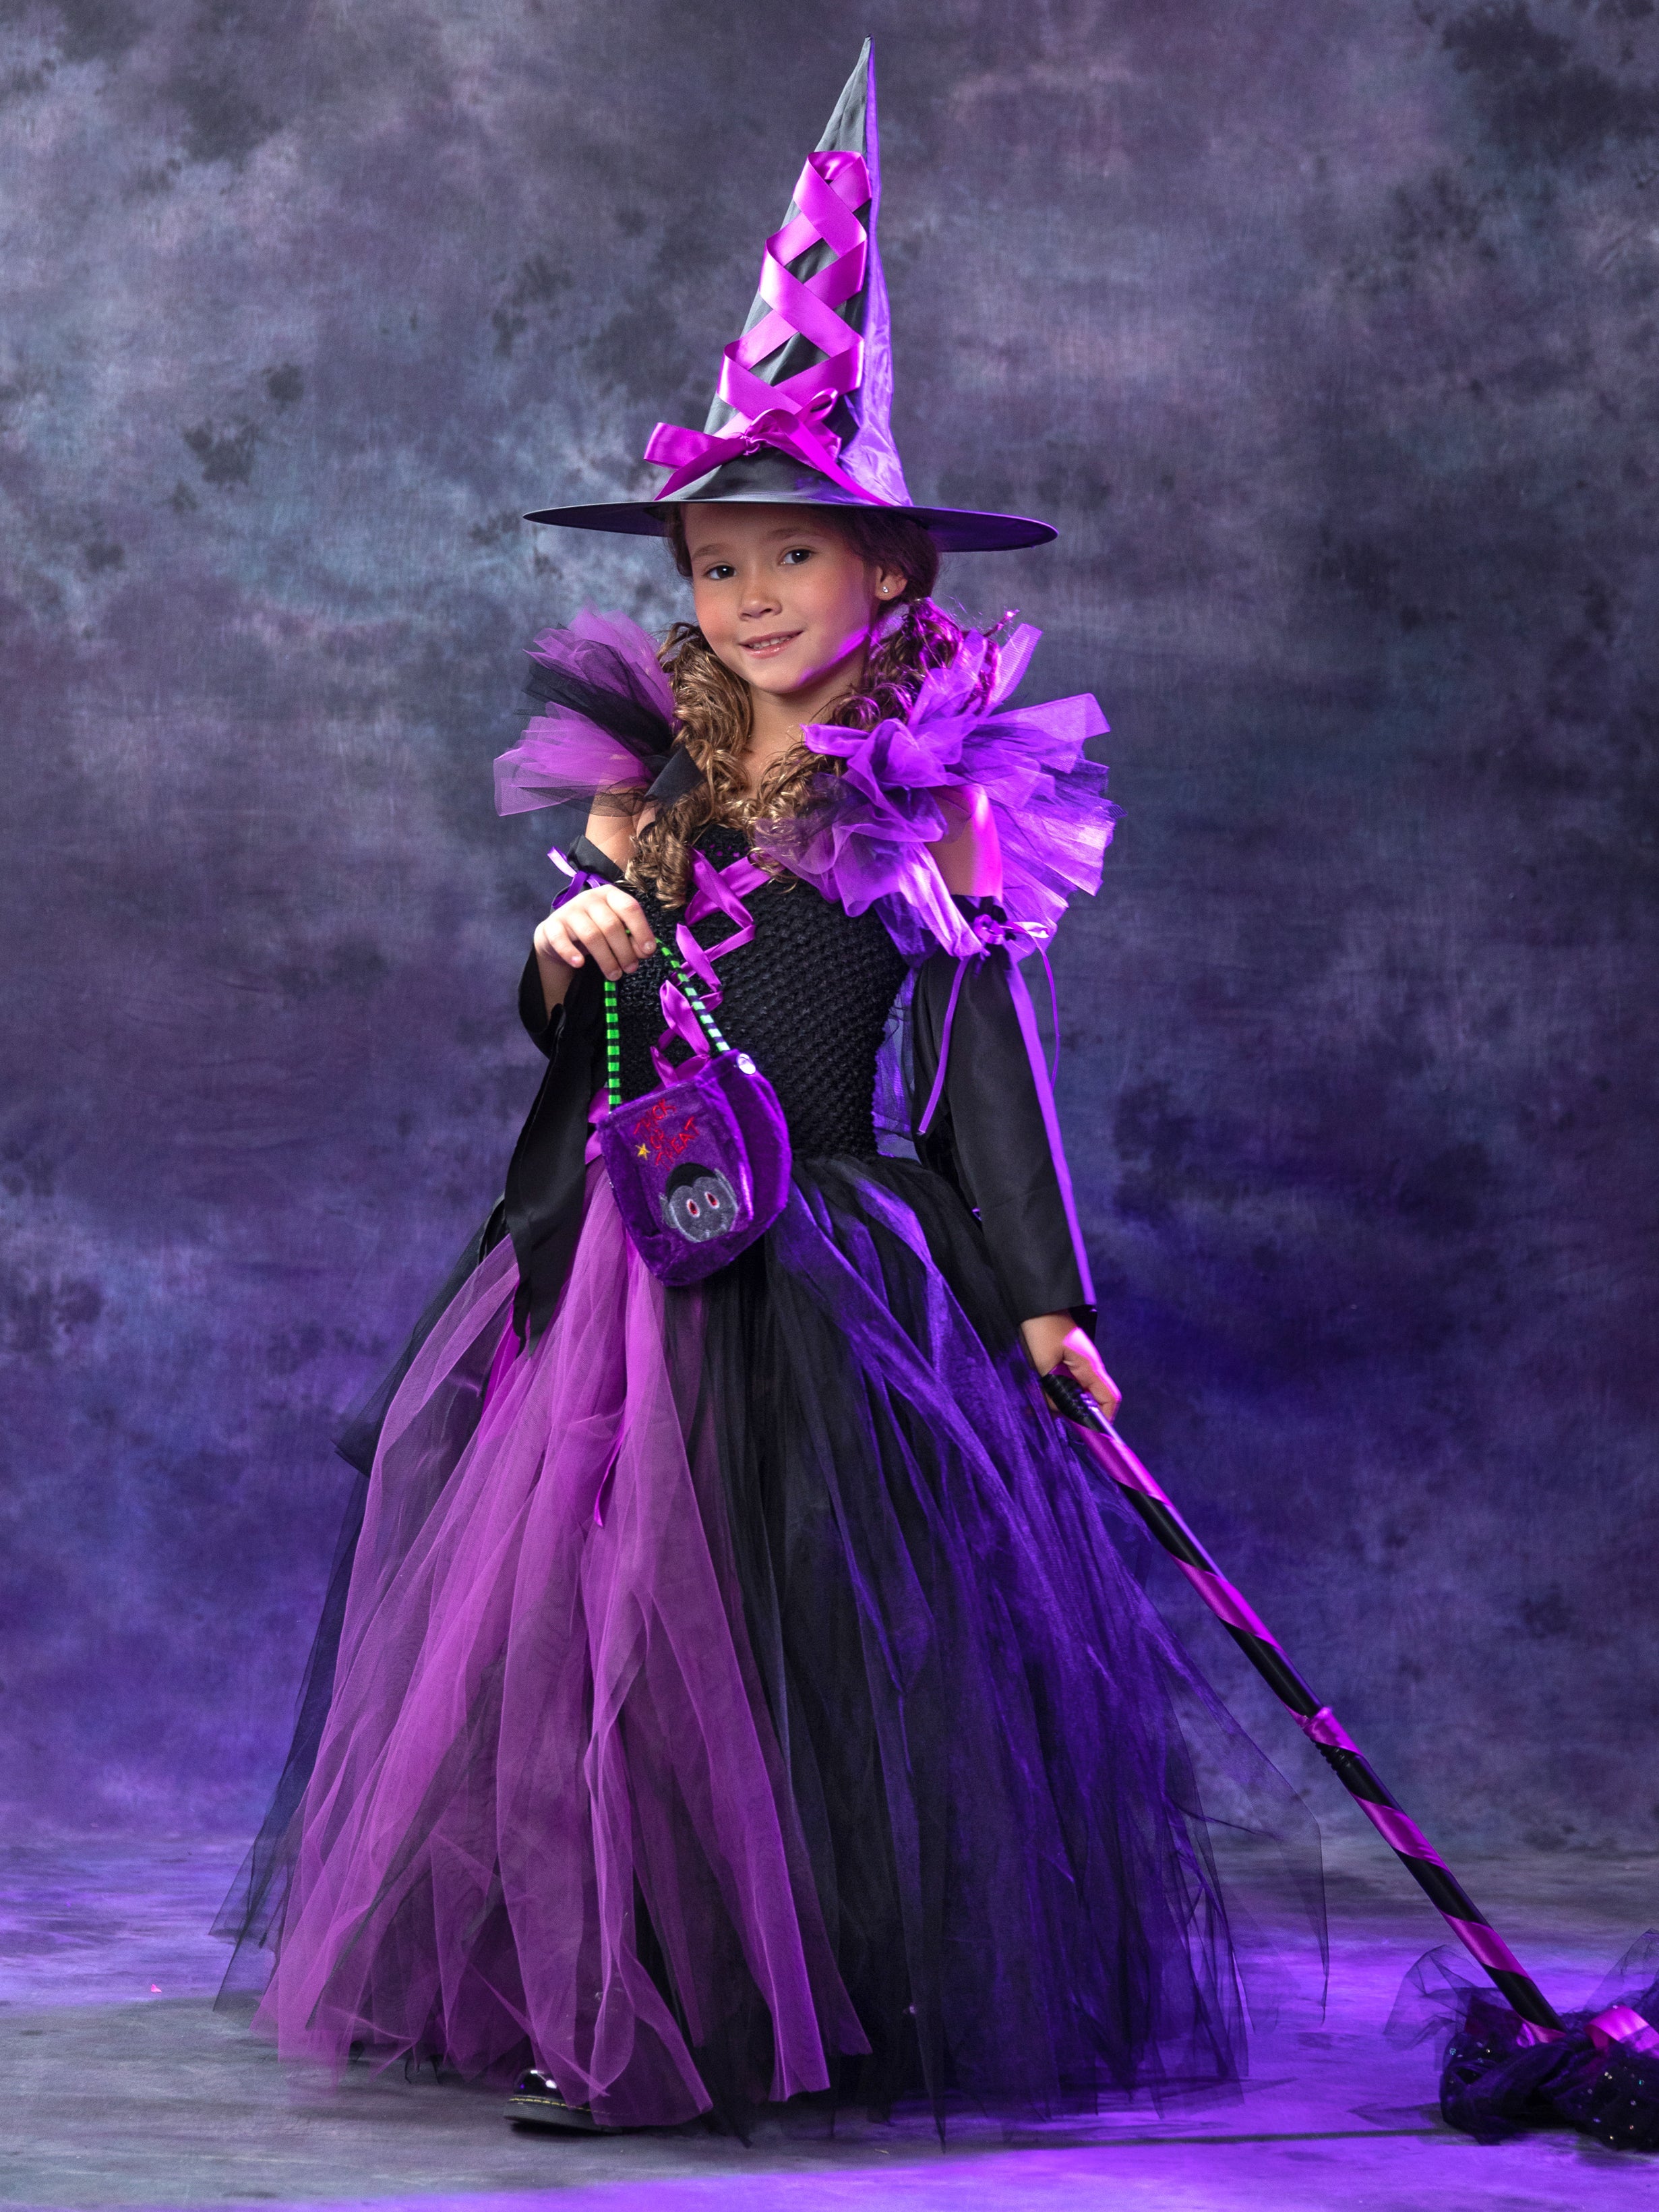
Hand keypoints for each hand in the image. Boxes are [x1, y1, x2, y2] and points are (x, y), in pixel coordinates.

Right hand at [534, 884, 654, 981]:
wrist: (560, 934)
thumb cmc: (595, 931)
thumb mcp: (617, 933)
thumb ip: (633, 939)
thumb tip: (645, 952)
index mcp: (610, 895)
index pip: (629, 908)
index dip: (641, 930)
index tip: (649, 951)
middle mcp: (590, 898)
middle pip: (611, 925)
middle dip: (624, 950)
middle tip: (631, 969)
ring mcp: (570, 910)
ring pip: (592, 935)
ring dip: (606, 959)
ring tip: (614, 975)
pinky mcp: (552, 925)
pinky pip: (561, 940)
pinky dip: (571, 953)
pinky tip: (580, 964)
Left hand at [1019, 1312, 1121, 1422]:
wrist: (1034, 1303)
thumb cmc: (1042, 1329)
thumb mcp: (1044, 1363)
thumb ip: (1054, 1390)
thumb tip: (1059, 1411)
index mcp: (1090, 1367)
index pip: (1109, 1399)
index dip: (1102, 1419)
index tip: (1088, 1432)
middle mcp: (1088, 1366)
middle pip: (1091, 1399)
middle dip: (1073, 1412)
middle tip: (1051, 1418)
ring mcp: (1077, 1362)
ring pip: (1074, 1391)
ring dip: (1058, 1401)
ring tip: (1035, 1405)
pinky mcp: (1064, 1358)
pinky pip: (1063, 1381)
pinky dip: (1051, 1390)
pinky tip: (1034, 1391)